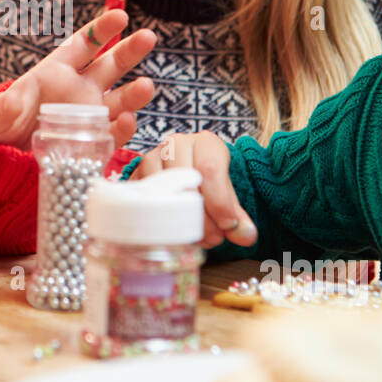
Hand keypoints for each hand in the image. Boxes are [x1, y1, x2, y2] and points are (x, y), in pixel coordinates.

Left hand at [0, 9, 155, 148]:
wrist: (3, 161)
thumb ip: (5, 107)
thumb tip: (11, 102)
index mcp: (56, 71)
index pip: (83, 44)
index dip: (101, 30)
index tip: (120, 16)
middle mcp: (79, 89)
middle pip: (111, 65)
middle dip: (129, 51)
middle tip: (148, 37)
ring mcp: (89, 116)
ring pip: (120, 100)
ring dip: (135, 93)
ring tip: (146, 86)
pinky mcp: (93, 142)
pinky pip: (113, 134)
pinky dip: (123, 128)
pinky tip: (128, 121)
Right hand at [131, 131, 255, 247]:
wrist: (186, 176)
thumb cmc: (209, 185)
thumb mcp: (227, 196)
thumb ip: (237, 216)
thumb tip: (245, 235)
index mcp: (205, 143)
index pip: (210, 168)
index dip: (220, 202)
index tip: (228, 226)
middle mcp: (176, 144)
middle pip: (186, 179)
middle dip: (202, 217)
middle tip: (213, 239)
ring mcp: (152, 158)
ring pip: (163, 188)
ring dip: (180, 221)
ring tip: (196, 238)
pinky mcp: (136, 176)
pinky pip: (144, 198)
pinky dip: (159, 220)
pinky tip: (174, 234)